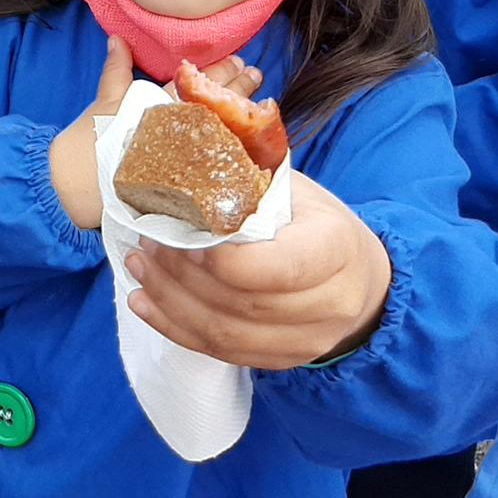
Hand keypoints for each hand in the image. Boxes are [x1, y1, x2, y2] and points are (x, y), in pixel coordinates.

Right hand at [49, 40, 262, 229]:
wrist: (78, 188)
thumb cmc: (90, 143)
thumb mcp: (104, 102)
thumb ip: (116, 71)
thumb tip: (118, 39)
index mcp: (161, 108)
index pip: (198, 84)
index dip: (221, 71)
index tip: (240, 60)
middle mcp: (178, 132)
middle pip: (216, 106)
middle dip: (238, 90)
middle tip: (256, 75)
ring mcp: (185, 160)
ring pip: (223, 133)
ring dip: (242, 116)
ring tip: (259, 102)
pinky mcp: (186, 185)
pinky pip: (218, 166)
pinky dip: (236, 153)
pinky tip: (251, 146)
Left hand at [124, 173, 391, 369]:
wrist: (360, 280)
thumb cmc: (316, 222)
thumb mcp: (294, 188)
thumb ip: (246, 173)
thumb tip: (182, 136)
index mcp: (336, 249)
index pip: (276, 267)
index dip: (222, 259)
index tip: (181, 232)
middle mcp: (328, 304)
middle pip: (241, 302)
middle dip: (182, 273)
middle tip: (146, 239)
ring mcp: (305, 341)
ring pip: (225, 333)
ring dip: (170, 299)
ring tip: (138, 264)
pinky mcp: (280, 360)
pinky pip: (221, 353)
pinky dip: (175, 327)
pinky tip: (142, 301)